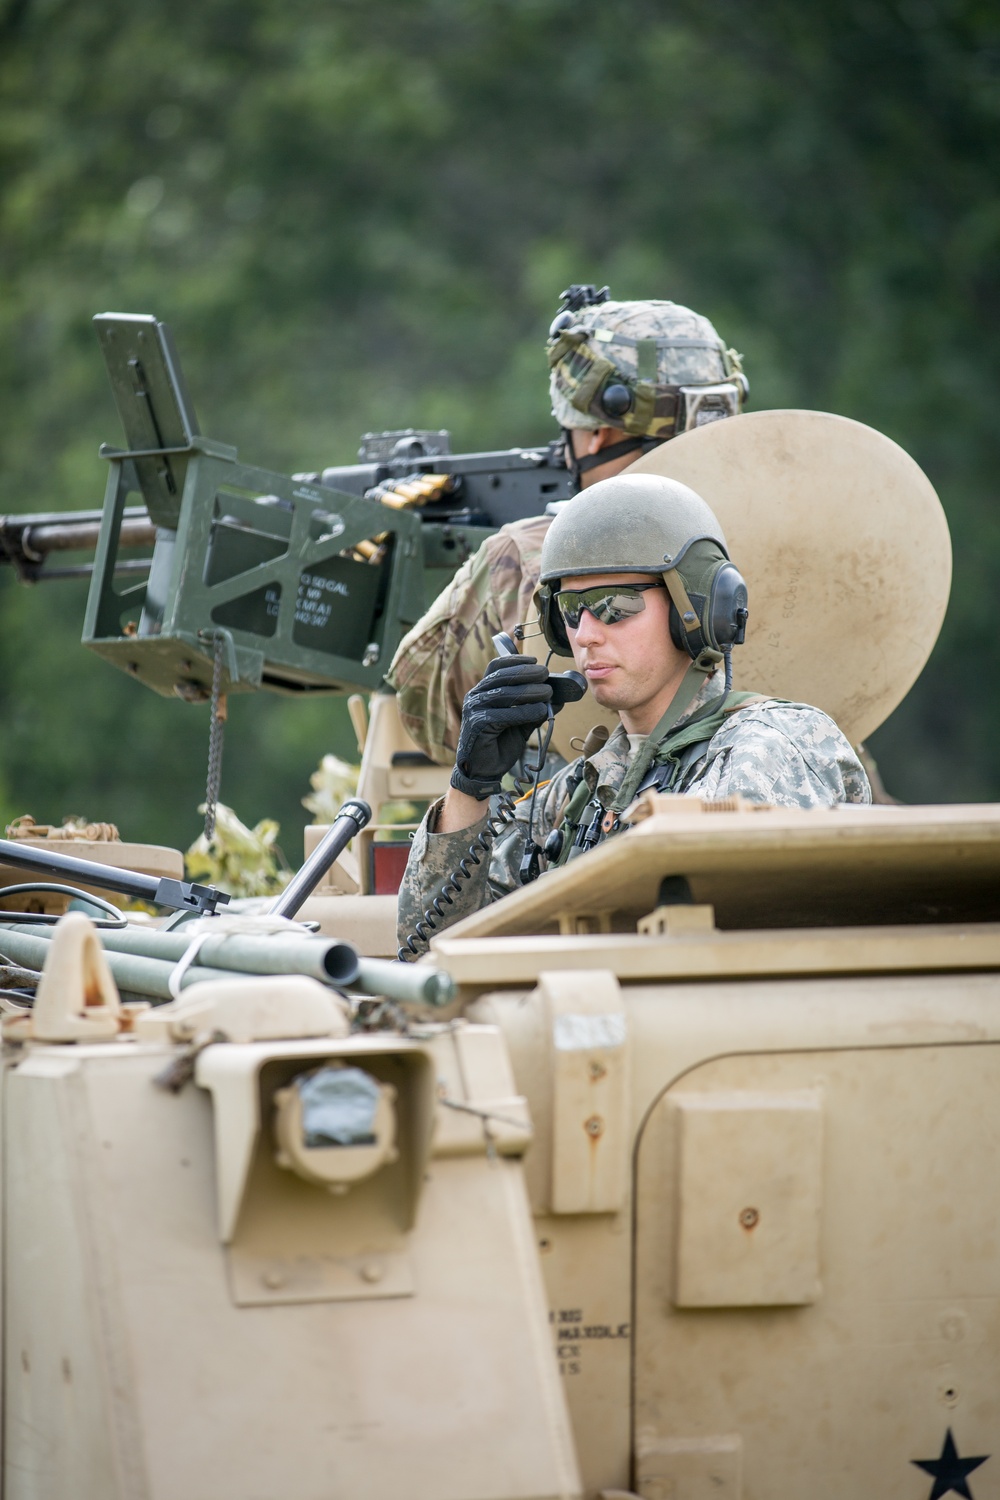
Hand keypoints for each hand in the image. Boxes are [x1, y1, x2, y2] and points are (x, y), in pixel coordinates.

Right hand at [450, 655, 551, 799]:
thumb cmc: (499, 745)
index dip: (515, 660)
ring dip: (530, 692)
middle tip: (546, 675)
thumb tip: (558, 698)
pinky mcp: (478, 724)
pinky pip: (504, 714)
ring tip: (548, 693)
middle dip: (526, 673)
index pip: (496, 667)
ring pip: (505, 693)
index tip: (535, 661)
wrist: (483, 771)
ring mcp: (474, 710)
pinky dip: (524, 712)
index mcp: (483, 691)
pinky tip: (540, 711)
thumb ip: (534, 709)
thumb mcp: (521, 723)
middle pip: (502, 676)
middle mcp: (475, 696)